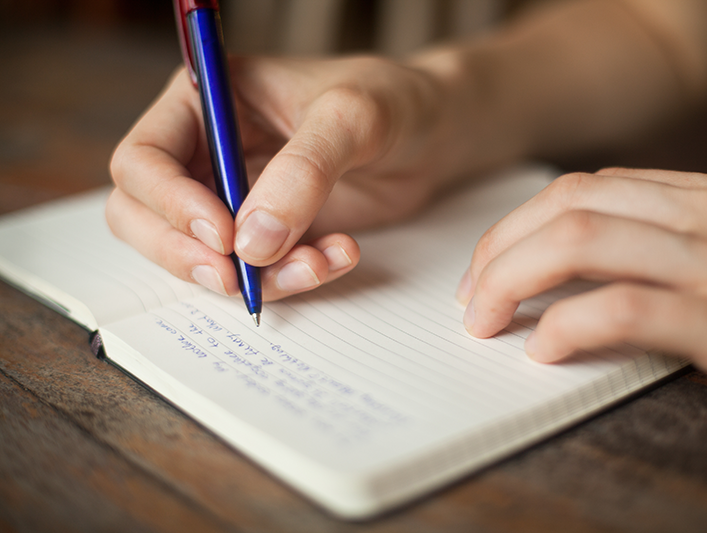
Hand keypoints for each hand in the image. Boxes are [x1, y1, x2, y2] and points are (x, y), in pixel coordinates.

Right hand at [108, 55, 456, 300]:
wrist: (431, 133)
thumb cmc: (390, 101)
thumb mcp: (350, 118)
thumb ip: (302, 172)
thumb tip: (252, 243)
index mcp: (205, 103)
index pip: (143, 159)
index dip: (168, 204)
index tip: (222, 235)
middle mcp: (207, 153)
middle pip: (145, 217)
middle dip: (186, 256)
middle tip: (236, 279)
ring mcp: (234, 198)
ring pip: (200, 256)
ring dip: (250, 277)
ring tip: (317, 264)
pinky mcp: (268, 233)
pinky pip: (255, 272)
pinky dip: (290, 278)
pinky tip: (337, 256)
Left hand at [458, 168, 706, 406]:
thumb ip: (690, 245)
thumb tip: (602, 266)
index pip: (591, 189)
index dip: (525, 224)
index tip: (493, 262)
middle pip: (571, 206)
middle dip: (502, 247)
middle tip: (473, 295)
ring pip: (583, 241)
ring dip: (514, 278)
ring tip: (486, 319)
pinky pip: (628, 307)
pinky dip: (570, 323)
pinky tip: (544, 348)